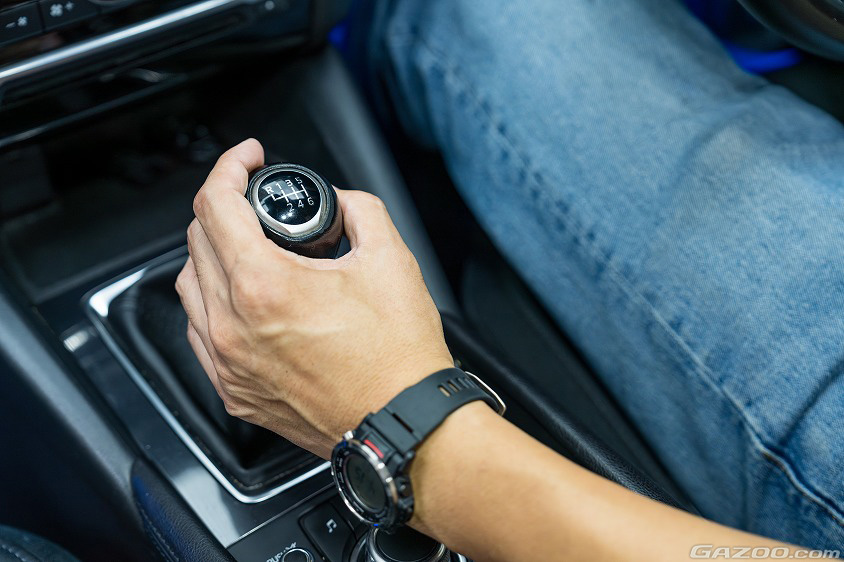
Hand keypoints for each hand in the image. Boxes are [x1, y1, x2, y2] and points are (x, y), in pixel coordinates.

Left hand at [175, 139, 453, 457]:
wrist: (401, 421)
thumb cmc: (398, 357)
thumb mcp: (391, 258)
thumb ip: (359, 209)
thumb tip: (339, 203)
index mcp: (264, 286)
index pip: (216, 204)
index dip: (231, 166)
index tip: (247, 160)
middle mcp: (233, 326)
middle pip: (197, 240)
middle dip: (225, 206)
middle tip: (257, 202)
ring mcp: (228, 363)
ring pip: (190, 287)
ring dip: (212, 254)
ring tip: (249, 249)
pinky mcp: (234, 391)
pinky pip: (200, 332)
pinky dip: (213, 304)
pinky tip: (243, 301)